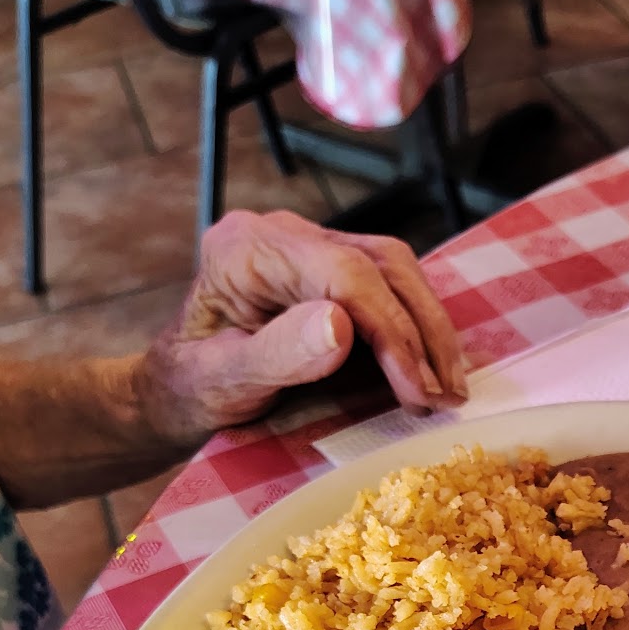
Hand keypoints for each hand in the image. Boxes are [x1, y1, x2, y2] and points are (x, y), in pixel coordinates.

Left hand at [137, 209, 466, 444]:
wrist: (180, 389)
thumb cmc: (193, 388)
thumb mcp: (223, 379)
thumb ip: (278, 352)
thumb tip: (342, 325)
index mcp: (248, 248)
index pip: (344, 273)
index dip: (391, 330)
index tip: (416, 389)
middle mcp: (284, 235)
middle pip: (380, 264)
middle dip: (422, 331)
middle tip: (446, 395)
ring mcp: (312, 248)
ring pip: (396, 270)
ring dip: (430, 329)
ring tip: (448, 389)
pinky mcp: (334, 269)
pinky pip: (391, 285)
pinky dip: (418, 327)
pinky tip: (432, 370)